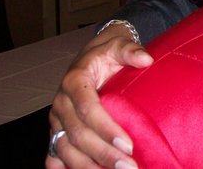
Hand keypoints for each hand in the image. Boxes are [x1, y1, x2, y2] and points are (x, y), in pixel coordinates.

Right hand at [45, 24, 152, 168]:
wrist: (92, 56)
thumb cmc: (107, 53)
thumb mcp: (118, 45)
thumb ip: (131, 51)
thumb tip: (146, 59)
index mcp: (74, 81)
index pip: (87, 109)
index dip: (106, 129)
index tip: (128, 144)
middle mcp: (61, 103)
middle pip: (77, 135)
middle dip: (103, 154)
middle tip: (129, 167)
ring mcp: (57, 120)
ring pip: (65, 149)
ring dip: (88, 167)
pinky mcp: (58, 131)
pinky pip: (56, 155)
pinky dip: (69, 168)